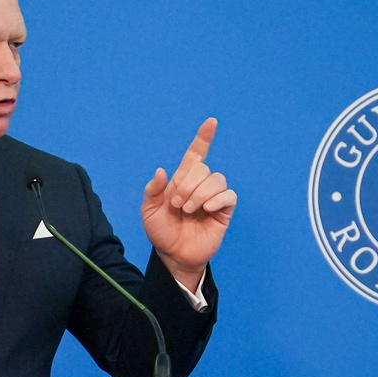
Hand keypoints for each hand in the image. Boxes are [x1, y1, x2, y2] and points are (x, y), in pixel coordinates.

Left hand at [141, 118, 235, 290]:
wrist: (172, 255)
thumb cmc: (161, 232)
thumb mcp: (149, 211)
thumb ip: (153, 191)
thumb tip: (162, 171)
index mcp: (181, 181)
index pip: (196, 154)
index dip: (203, 138)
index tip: (211, 122)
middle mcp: (199, 186)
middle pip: (203, 168)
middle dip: (188, 185)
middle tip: (177, 204)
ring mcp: (213, 198)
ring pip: (217, 180)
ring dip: (200, 194)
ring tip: (189, 210)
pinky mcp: (224, 212)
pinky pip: (228, 196)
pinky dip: (217, 200)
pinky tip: (206, 210)